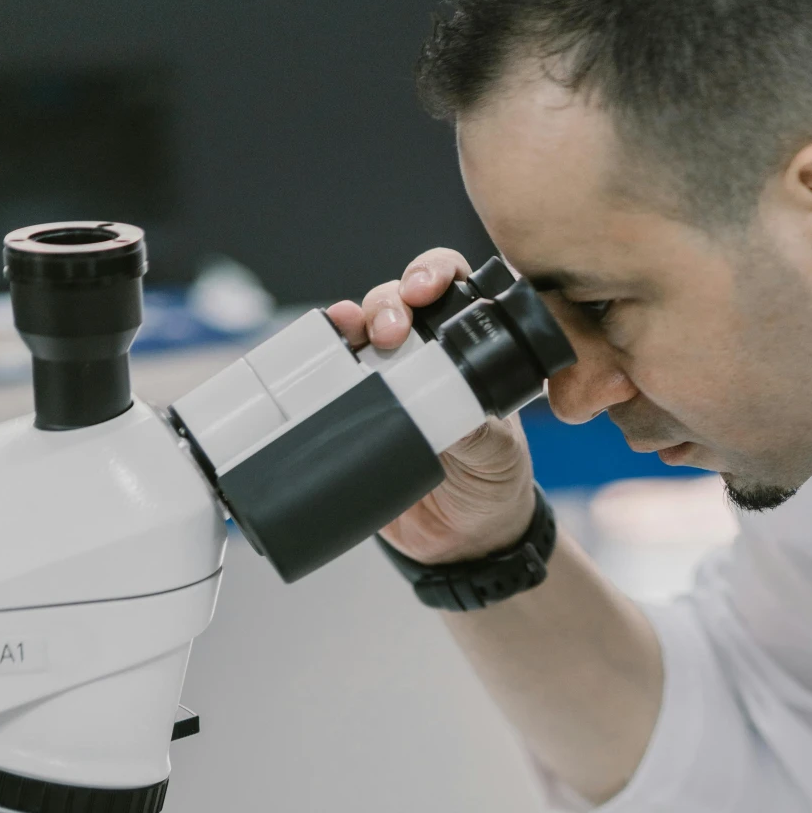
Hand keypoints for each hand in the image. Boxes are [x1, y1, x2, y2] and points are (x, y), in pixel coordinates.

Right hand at [328, 249, 536, 566]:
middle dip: (389, 301)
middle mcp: (424, 352)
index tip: (426, 290)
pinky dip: (317, 356)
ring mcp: (384, 378)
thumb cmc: (492, 482)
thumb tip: (441, 401)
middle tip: (392, 331)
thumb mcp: (496, 451)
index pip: (454, 287)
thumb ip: (475, 425)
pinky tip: (316, 350)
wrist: (460, 539)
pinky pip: (328, 374)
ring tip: (352, 331)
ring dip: (353, 319)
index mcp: (468, 348)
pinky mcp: (352, 409)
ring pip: (360, 328)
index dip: (437, 273)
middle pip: (398, 299)